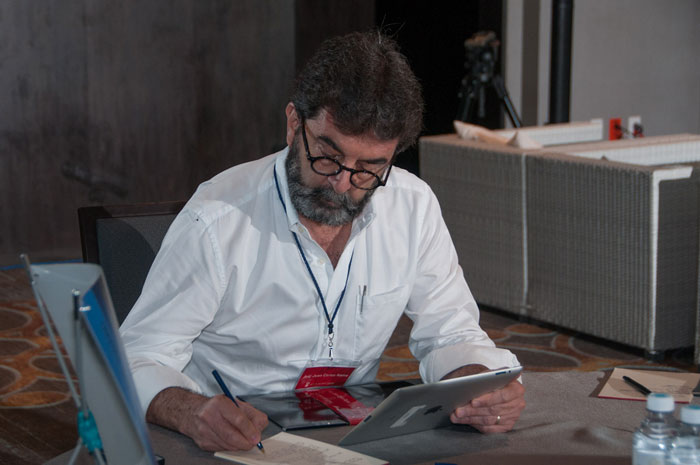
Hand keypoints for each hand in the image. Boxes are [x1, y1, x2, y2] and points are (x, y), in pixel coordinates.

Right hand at [146, 388, 267, 450]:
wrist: (191, 412)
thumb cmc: (217, 407)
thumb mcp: (235, 403)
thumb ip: (251, 413)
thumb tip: (260, 426)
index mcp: (219, 403)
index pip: (238, 419)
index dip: (249, 430)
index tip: (257, 437)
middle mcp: (209, 416)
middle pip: (231, 435)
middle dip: (246, 442)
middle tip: (254, 443)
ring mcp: (203, 430)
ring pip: (227, 444)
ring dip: (239, 445)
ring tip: (245, 441)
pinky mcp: (202, 442)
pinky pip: (221, 448)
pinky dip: (231, 447)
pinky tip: (232, 441)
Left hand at [442, 365, 525, 432]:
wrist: (497, 387)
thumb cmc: (491, 380)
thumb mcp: (488, 375)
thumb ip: (482, 380)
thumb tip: (467, 388)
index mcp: (517, 389)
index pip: (502, 396)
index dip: (487, 400)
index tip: (473, 402)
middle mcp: (518, 403)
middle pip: (493, 410)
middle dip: (473, 411)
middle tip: (458, 411)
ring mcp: (514, 416)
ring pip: (489, 420)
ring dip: (471, 419)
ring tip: (456, 416)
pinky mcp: (507, 426)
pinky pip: (490, 429)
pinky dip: (476, 425)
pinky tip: (465, 421)